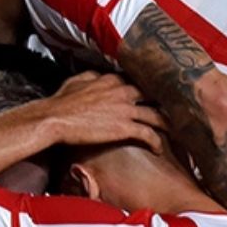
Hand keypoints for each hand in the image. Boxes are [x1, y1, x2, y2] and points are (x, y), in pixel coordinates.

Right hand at [35, 72, 166, 152]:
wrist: (53, 119)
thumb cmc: (60, 102)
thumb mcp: (75, 81)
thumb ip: (91, 77)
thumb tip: (97, 77)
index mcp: (111, 80)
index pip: (136, 82)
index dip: (145, 91)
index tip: (149, 98)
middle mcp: (123, 91)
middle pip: (152, 96)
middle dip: (162, 104)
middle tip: (170, 113)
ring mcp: (126, 109)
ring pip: (156, 115)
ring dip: (165, 124)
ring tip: (172, 132)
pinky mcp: (125, 127)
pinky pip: (148, 134)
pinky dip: (156, 142)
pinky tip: (158, 149)